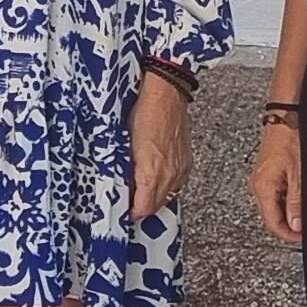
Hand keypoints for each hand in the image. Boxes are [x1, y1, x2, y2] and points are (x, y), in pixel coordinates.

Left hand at [127, 70, 190, 224]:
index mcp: (152, 172)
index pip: (142, 209)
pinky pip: (176, 184)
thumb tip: (119, 186)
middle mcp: (169, 175)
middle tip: (128, 201)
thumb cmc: (143, 112)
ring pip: (167, 197)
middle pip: (155, 206)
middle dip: (141, 206)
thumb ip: (123, 170)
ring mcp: (181, 170)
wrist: (165, 94)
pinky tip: (155, 177)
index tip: (122, 210)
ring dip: (153, 197)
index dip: (130, 212)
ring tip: (140, 189)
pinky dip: (165, 185)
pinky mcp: (187, 163)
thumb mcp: (123, 144)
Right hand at [251, 115, 301, 245]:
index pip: (272, 223)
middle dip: (290, 223)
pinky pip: (276, 193)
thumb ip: (296, 202)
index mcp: (263, 188)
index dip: (289, 234)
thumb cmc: (290, 138)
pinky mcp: (267, 172)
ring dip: (289, 210)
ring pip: (274, 205)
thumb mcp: (298, 174)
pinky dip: (287, 198)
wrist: (285, 116)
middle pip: (272, 216)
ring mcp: (262, 179)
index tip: (303, 237)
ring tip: (305, 205)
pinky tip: (299, 192)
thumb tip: (296, 224)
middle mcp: (258, 185)